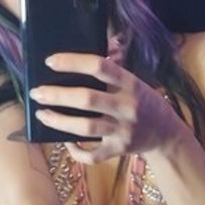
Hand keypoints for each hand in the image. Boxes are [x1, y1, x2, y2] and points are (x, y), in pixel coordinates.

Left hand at [31, 50, 181, 163]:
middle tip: (36, 92)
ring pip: (86, 128)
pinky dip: (77, 152)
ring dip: (59, 121)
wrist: (167, 134)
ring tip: (41, 113)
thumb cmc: (145, 102)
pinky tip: (65, 142)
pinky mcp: (119, 150)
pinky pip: (93, 155)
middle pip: (87, 99)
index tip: (50, 62)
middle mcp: (127, 106)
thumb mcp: (136, 82)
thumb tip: (93, 49)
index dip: (73, 62)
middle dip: (58, 95)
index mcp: (131, 84)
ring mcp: (123, 130)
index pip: (100, 66)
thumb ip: (115, 70)